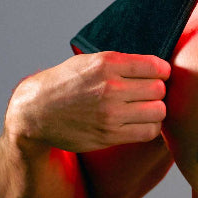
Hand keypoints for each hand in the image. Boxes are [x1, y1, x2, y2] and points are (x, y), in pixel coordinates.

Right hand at [5, 51, 171, 152]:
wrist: (34, 112)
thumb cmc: (65, 84)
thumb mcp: (88, 62)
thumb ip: (120, 64)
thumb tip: (157, 68)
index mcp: (106, 64)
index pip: (156, 67)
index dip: (162, 72)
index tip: (158, 76)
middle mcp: (110, 88)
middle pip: (160, 90)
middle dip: (158, 92)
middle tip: (148, 94)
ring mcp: (111, 113)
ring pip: (159, 111)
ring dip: (156, 111)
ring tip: (145, 109)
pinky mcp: (110, 135)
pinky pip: (149, 132)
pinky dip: (150, 127)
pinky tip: (141, 123)